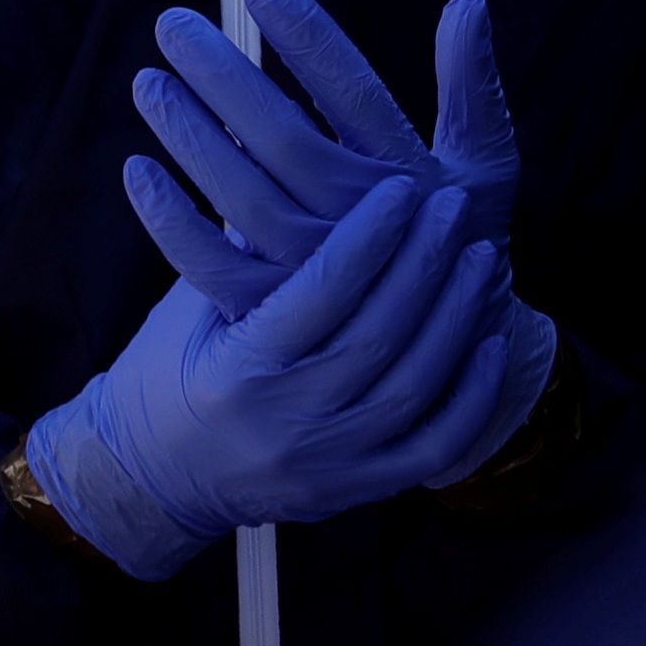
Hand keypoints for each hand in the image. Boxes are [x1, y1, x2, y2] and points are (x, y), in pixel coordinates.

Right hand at [28, 179, 510, 577]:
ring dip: (455, 316)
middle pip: (379, 334)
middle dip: (425, 263)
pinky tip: (491, 342)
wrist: (154, 475)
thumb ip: (245, 246)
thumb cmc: (168, 369)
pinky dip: (471, 396)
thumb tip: (289, 154)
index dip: (371, 235)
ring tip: (479, 256)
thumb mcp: (190, 303)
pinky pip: (433, 448)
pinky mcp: (356, 490)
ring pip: (413, 387)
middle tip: (452, 205)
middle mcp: (286, 422)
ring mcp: (328, 464)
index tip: (403, 186)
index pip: (322, 291)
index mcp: (239, 367)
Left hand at [122, 0, 552, 482]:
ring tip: (147, 82)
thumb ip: (470, 86)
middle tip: (172, 24)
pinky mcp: (276, 319)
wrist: (453, 363)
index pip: (352, 92)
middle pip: (281, 138)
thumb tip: (468, 1)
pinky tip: (136, 169)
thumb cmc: (461, 239)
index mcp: (408, 176)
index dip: (307, 37)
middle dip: (224, 75)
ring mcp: (317, 275)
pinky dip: (169, 222)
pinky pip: (210, 269)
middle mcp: (362, 224)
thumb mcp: (483, 168)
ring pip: (240, 198)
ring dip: (189, 136)